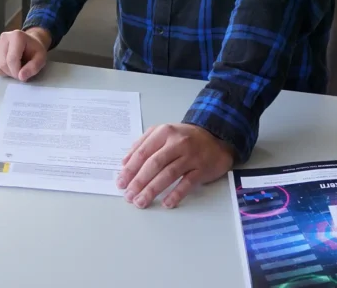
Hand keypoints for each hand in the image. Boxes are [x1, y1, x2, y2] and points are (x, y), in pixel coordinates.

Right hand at [0, 28, 49, 80]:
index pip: (12, 59)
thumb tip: (21, 77)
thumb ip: (33, 68)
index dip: (16, 72)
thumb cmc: (35, 50)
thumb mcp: (41, 58)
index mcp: (16, 36)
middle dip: (12, 73)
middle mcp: (4, 37)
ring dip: (6, 72)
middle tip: (21, 73)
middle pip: (3, 63)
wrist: (30, 42)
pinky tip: (9, 65)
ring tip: (16, 67)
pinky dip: (1, 69)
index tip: (23, 76)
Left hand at [117, 123, 234, 208]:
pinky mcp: (202, 168)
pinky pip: (187, 183)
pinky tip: (166, 203)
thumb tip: (125, 163)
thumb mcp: (163, 133)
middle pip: (154, 164)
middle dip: (139, 182)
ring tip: (141, 202)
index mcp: (164, 132)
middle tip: (128, 196)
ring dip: (152, 190)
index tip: (121, 183)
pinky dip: (176, 194)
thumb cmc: (185, 138)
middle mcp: (177, 142)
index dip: (130, 169)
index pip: (143, 152)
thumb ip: (143, 144)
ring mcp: (191, 156)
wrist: (216, 137)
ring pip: (168, 174)